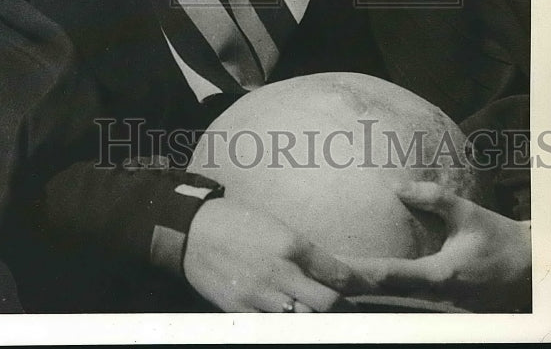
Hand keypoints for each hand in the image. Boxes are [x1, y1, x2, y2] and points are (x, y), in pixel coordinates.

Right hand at [183, 197, 367, 311]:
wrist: (190, 231)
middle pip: (327, 302)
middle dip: (338, 307)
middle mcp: (280, 271)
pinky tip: (284, 318)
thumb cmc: (233, 221)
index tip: (360, 289)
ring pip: (303, 318)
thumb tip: (322, 271)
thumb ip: (299, 251)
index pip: (337, 273)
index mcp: (290, 243)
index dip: (355, 285)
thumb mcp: (273, 225)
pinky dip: (283, 324)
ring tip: (310, 309)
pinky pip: (272, 328)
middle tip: (341, 307)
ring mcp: (261, 295)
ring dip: (311, 316)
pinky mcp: (242, 312)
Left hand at [341, 181, 531, 311]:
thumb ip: (433, 198)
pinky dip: (378, 293)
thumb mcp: (468, 214)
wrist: (532, 273)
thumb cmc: (499, 240)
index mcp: (440, 276)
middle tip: (315, 274)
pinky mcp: (439, 306)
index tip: (332, 268)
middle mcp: (434, 298)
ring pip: (390, 303)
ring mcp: (436, 307)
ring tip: (324, 280)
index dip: (359, 272)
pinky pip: (403, 301)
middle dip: (348, 287)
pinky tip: (357, 283)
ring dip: (359, 292)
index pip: (390, 275)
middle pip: (381, 295)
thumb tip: (395, 186)